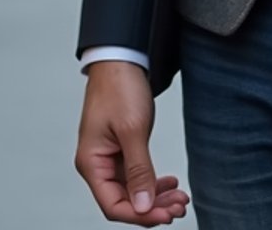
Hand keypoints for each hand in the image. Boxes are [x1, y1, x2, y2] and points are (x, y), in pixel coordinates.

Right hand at [75, 61, 189, 223]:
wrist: (122, 58)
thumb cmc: (120, 87)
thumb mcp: (132, 129)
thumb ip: (138, 170)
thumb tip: (142, 207)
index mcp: (92, 162)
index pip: (113, 205)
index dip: (140, 215)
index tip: (166, 214)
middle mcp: (97, 164)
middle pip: (124, 201)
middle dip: (152, 208)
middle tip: (180, 207)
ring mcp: (109, 157)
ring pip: (132, 190)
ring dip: (156, 197)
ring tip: (179, 198)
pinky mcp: (121, 149)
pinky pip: (136, 176)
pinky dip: (153, 182)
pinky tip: (170, 183)